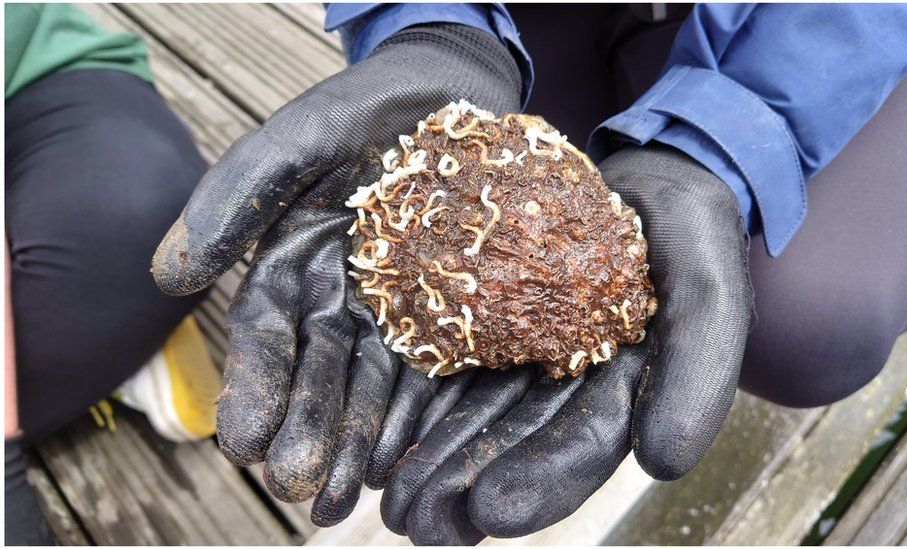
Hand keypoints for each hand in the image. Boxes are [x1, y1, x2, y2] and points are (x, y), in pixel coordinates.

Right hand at [150, 23, 521, 525]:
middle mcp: (338, 300)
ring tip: (344, 497)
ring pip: (371, 386)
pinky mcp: (448, 314)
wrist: (450, 96)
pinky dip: (416, 416)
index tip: (242, 441)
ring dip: (355, 443)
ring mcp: (394, 312)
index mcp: (292, 267)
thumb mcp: (293, 141)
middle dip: (305, 431)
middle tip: (297, 486)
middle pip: (318, 374)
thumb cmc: (361, 110)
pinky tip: (404, 458)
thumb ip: (235, 199)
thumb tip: (168, 274)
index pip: (266, 336)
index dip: (253, 386)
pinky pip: (433, 370)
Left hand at [376, 143, 752, 543]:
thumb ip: (698, 369)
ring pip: (472, 412)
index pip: (582, 446)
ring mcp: (525, 354)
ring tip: (387, 501)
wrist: (647, 176)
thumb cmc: (687, 232)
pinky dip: (415, 399)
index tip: (490, 510)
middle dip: (464, 486)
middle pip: (515, 442)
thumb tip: (664, 464)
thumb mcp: (707, 291)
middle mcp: (568, 388)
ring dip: (430, 460)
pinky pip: (448, 360)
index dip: (542, 481)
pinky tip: (378, 436)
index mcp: (624, 395)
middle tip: (414, 524)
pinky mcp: (489, 319)